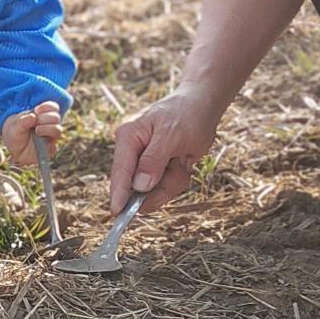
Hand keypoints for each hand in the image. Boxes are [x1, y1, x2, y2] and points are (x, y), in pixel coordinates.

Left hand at [1, 101, 62, 165]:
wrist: (12, 148)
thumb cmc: (16, 132)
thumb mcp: (15, 126)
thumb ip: (23, 121)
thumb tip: (33, 116)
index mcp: (43, 115)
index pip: (53, 107)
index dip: (47, 106)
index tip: (37, 110)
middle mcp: (49, 125)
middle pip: (56, 117)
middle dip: (46, 117)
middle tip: (36, 121)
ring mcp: (50, 137)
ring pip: (58, 130)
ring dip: (48, 128)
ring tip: (37, 131)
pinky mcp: (49, 150)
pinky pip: (54, 148)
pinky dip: (48, 146)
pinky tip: (39, 145)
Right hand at [109, 84, 220, 215]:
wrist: (203, 105)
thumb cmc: (186, 113)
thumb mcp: (171, 134)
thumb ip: (153, 160)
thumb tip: (139, 186)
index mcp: (129, 137)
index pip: (120, 170)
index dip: (118, 193)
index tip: (116, 213)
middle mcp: (133, 151)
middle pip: (138, 187)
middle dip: (162, 184)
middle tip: (179, 165)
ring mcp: (146, 162)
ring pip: (155, 190)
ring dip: (174, 179)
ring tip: (184, 157)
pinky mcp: (158, 169)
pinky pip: (167, 187)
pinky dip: (178, 178)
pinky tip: (185, 159)